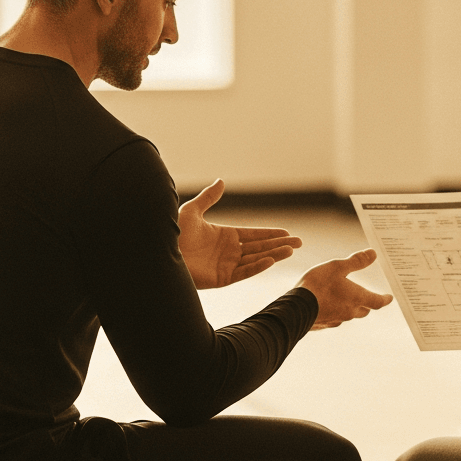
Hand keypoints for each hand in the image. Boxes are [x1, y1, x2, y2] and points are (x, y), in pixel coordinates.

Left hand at [178, 179, 302, 288]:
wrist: (162, 252)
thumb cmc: (173, 233)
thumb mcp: (192, 211)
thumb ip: (208, 198)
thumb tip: (221, 181)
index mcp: (224, 236)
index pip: (253, 235)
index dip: (270, 234)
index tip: (287, 232)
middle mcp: (228, 252)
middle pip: (259, 247)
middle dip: (279, 245)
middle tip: (299, 243)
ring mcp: (226, 266)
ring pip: (255, 260)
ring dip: (274, 255)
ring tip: (291, 250)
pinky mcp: (221, 279)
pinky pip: (243, 272)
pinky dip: (257, 267)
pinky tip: (271, 260)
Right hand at [297, 249, 393, 329]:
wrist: (295, 308)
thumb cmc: (318, 284)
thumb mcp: (337, 267)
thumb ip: (356, 261)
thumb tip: (373, 253)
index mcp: (357, 298)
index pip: (377, 301)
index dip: (384, 299)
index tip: (389, 298)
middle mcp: (349, 312)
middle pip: (364, 310)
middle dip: (368, 304)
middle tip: (369, 298)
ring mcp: (335, 320)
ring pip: (349, 315)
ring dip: (351, 308)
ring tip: (346, 300)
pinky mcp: (323, 324)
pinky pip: (334, 320)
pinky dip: (336, 313)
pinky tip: (329, 308)